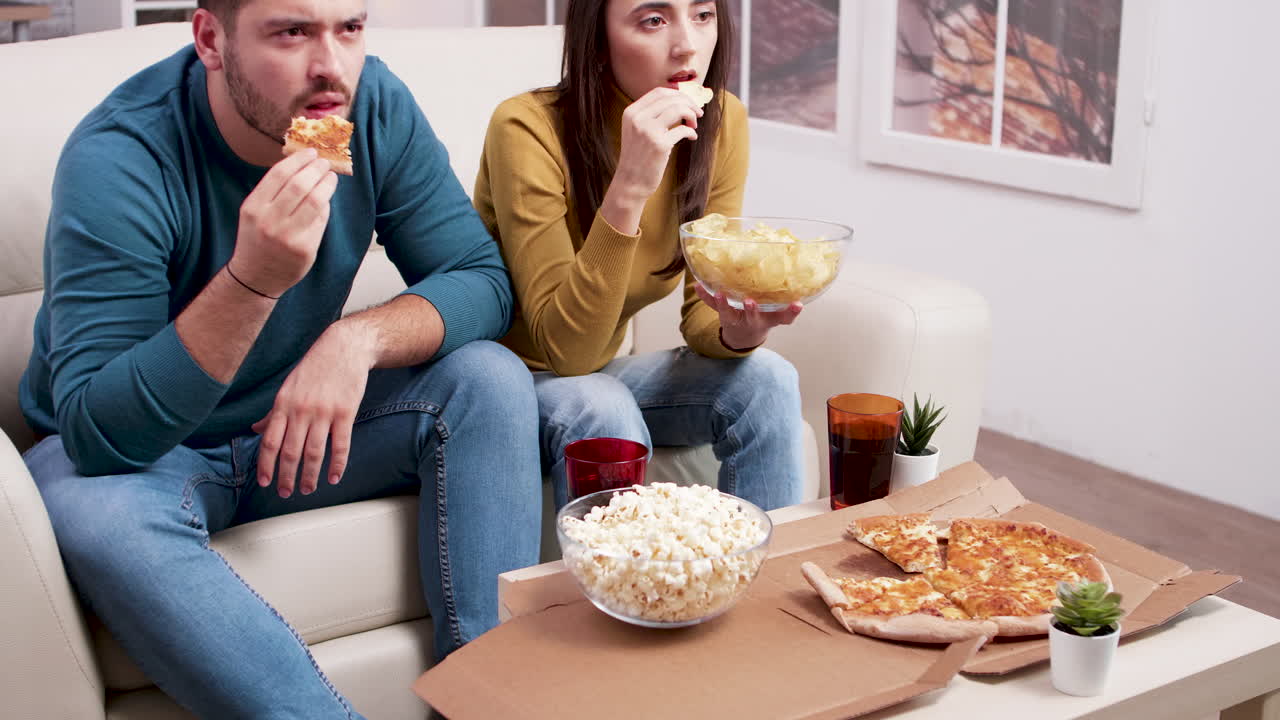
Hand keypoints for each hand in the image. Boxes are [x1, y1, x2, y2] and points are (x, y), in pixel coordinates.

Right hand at [228, 148, 337, 297]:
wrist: (256, 275)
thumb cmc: (257, 238)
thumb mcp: (254, 212)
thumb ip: (273, 191)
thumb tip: (304, 164)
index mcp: (253, 207)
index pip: (279, 174)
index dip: (299, 160)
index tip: (311, 152)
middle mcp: (269, 221)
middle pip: (300, 185)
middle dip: (316, 169)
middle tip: (325, 163)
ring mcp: (288, 236)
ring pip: (315, 201)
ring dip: (327, 185)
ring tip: (330, 177)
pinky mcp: (305, 249)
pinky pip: (321, 220)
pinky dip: (325, 206)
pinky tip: (325, 200)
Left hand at [252, 323, 373, 497]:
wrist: (344, 348)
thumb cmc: (315, 367)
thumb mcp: (288, 387)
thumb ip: (273, 413)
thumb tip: (255, 430)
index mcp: (283, 404)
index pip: (269, 441)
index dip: (265, 465)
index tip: (264, 482)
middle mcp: (301, 410)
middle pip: (290, 452)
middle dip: (286, 477)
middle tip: (285, 493)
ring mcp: (324, 412)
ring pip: (314, 452)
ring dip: (310, 475)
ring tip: (307, 489)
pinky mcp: (345, 413)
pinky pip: (340, 445)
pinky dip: (337, 464)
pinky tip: (334, 477)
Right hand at [609, 87, 703, 207]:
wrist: (631, 182)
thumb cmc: (638, 157)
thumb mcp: (636, 130)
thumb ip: (651, 115)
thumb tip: (678, 102)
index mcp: (631, 112)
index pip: (658, 92)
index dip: (677, 94)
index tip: (687, 102)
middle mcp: (638, 118)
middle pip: (670, 98)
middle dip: (689, 103)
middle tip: (697, 112)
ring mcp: (648, 131)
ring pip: (678, 109)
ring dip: (691, 114)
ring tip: (694, 125)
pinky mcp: (660, 145)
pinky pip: (683, 130)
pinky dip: (691, 132)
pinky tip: (692, 137)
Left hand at [695, 283, 802, 349]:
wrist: (744, 335)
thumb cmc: (765, 316)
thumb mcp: (777, 312)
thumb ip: (785, 299)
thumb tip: (796, 270)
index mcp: (770, 319)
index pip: (784, 317)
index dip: (791, 312)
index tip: (797, 304)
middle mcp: (753, 320)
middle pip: (753, 317)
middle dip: (752, 310)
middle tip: (751, 302)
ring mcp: (737, 319)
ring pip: (729, 314)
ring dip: (724, 304)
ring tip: (720, 294)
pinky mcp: (724, 315)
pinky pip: (713, 306)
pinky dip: (705, 296)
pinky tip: (698, 286)